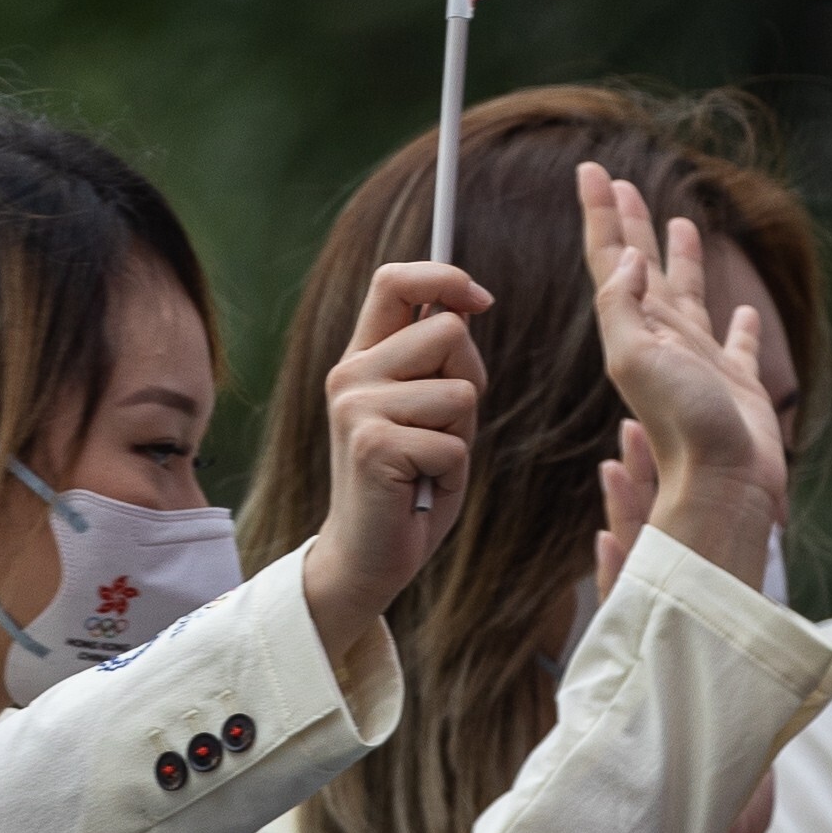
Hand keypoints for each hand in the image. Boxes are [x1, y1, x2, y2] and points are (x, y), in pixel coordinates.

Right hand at [301, 259, 488, 645]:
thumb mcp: (425, 411)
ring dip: (461, 435)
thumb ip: (436, 363)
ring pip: (459, 391)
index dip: (445, 276)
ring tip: (428, 463)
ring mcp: (356, 408)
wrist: (367, 556)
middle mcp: (350, 374)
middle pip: (448, 331)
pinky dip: (452, 472)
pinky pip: (452, 443)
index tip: (481, 300)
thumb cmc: (410, 484)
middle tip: (443, 429)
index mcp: (362, 357)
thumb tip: (468, 306)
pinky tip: (420, 488)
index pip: (394, 281)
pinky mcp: (372, 446)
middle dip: (470, 379)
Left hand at [577, 164, 782, 583]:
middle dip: (630, 221)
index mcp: (636, 327)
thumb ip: (625, 307)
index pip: (611, 257)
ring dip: (682, 257)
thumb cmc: (682, 425)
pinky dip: (737, 325)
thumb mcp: (637, 359)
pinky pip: (735, 344)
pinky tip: (740, 310)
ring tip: (680, 221)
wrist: (724, 482)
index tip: (589, 170)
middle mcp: (664, 337)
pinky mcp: (734, 382)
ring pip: (688, 293)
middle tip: (619, 179)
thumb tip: (630, 256)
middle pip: (643, 264)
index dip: (600, 213)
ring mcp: (699, 359)